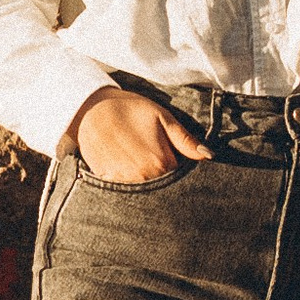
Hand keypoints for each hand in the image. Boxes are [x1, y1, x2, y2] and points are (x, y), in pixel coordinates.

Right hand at [73, 89, 209, 184]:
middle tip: (152, 155)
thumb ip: (185, 140)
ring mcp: (124, 182)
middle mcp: (143, 178)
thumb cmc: (130, 109)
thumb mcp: (162, 118)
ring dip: (146, 181)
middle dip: (163, 177)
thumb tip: (208, 156)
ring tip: (137, 157)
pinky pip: (125, 189)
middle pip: (163, 188)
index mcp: (161, 163)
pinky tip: (125, 163)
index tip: (173, 158)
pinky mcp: (108, 182)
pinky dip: (128, 181)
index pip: (180, 179)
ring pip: (144, 190)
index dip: (178, 169)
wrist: (90, 109)